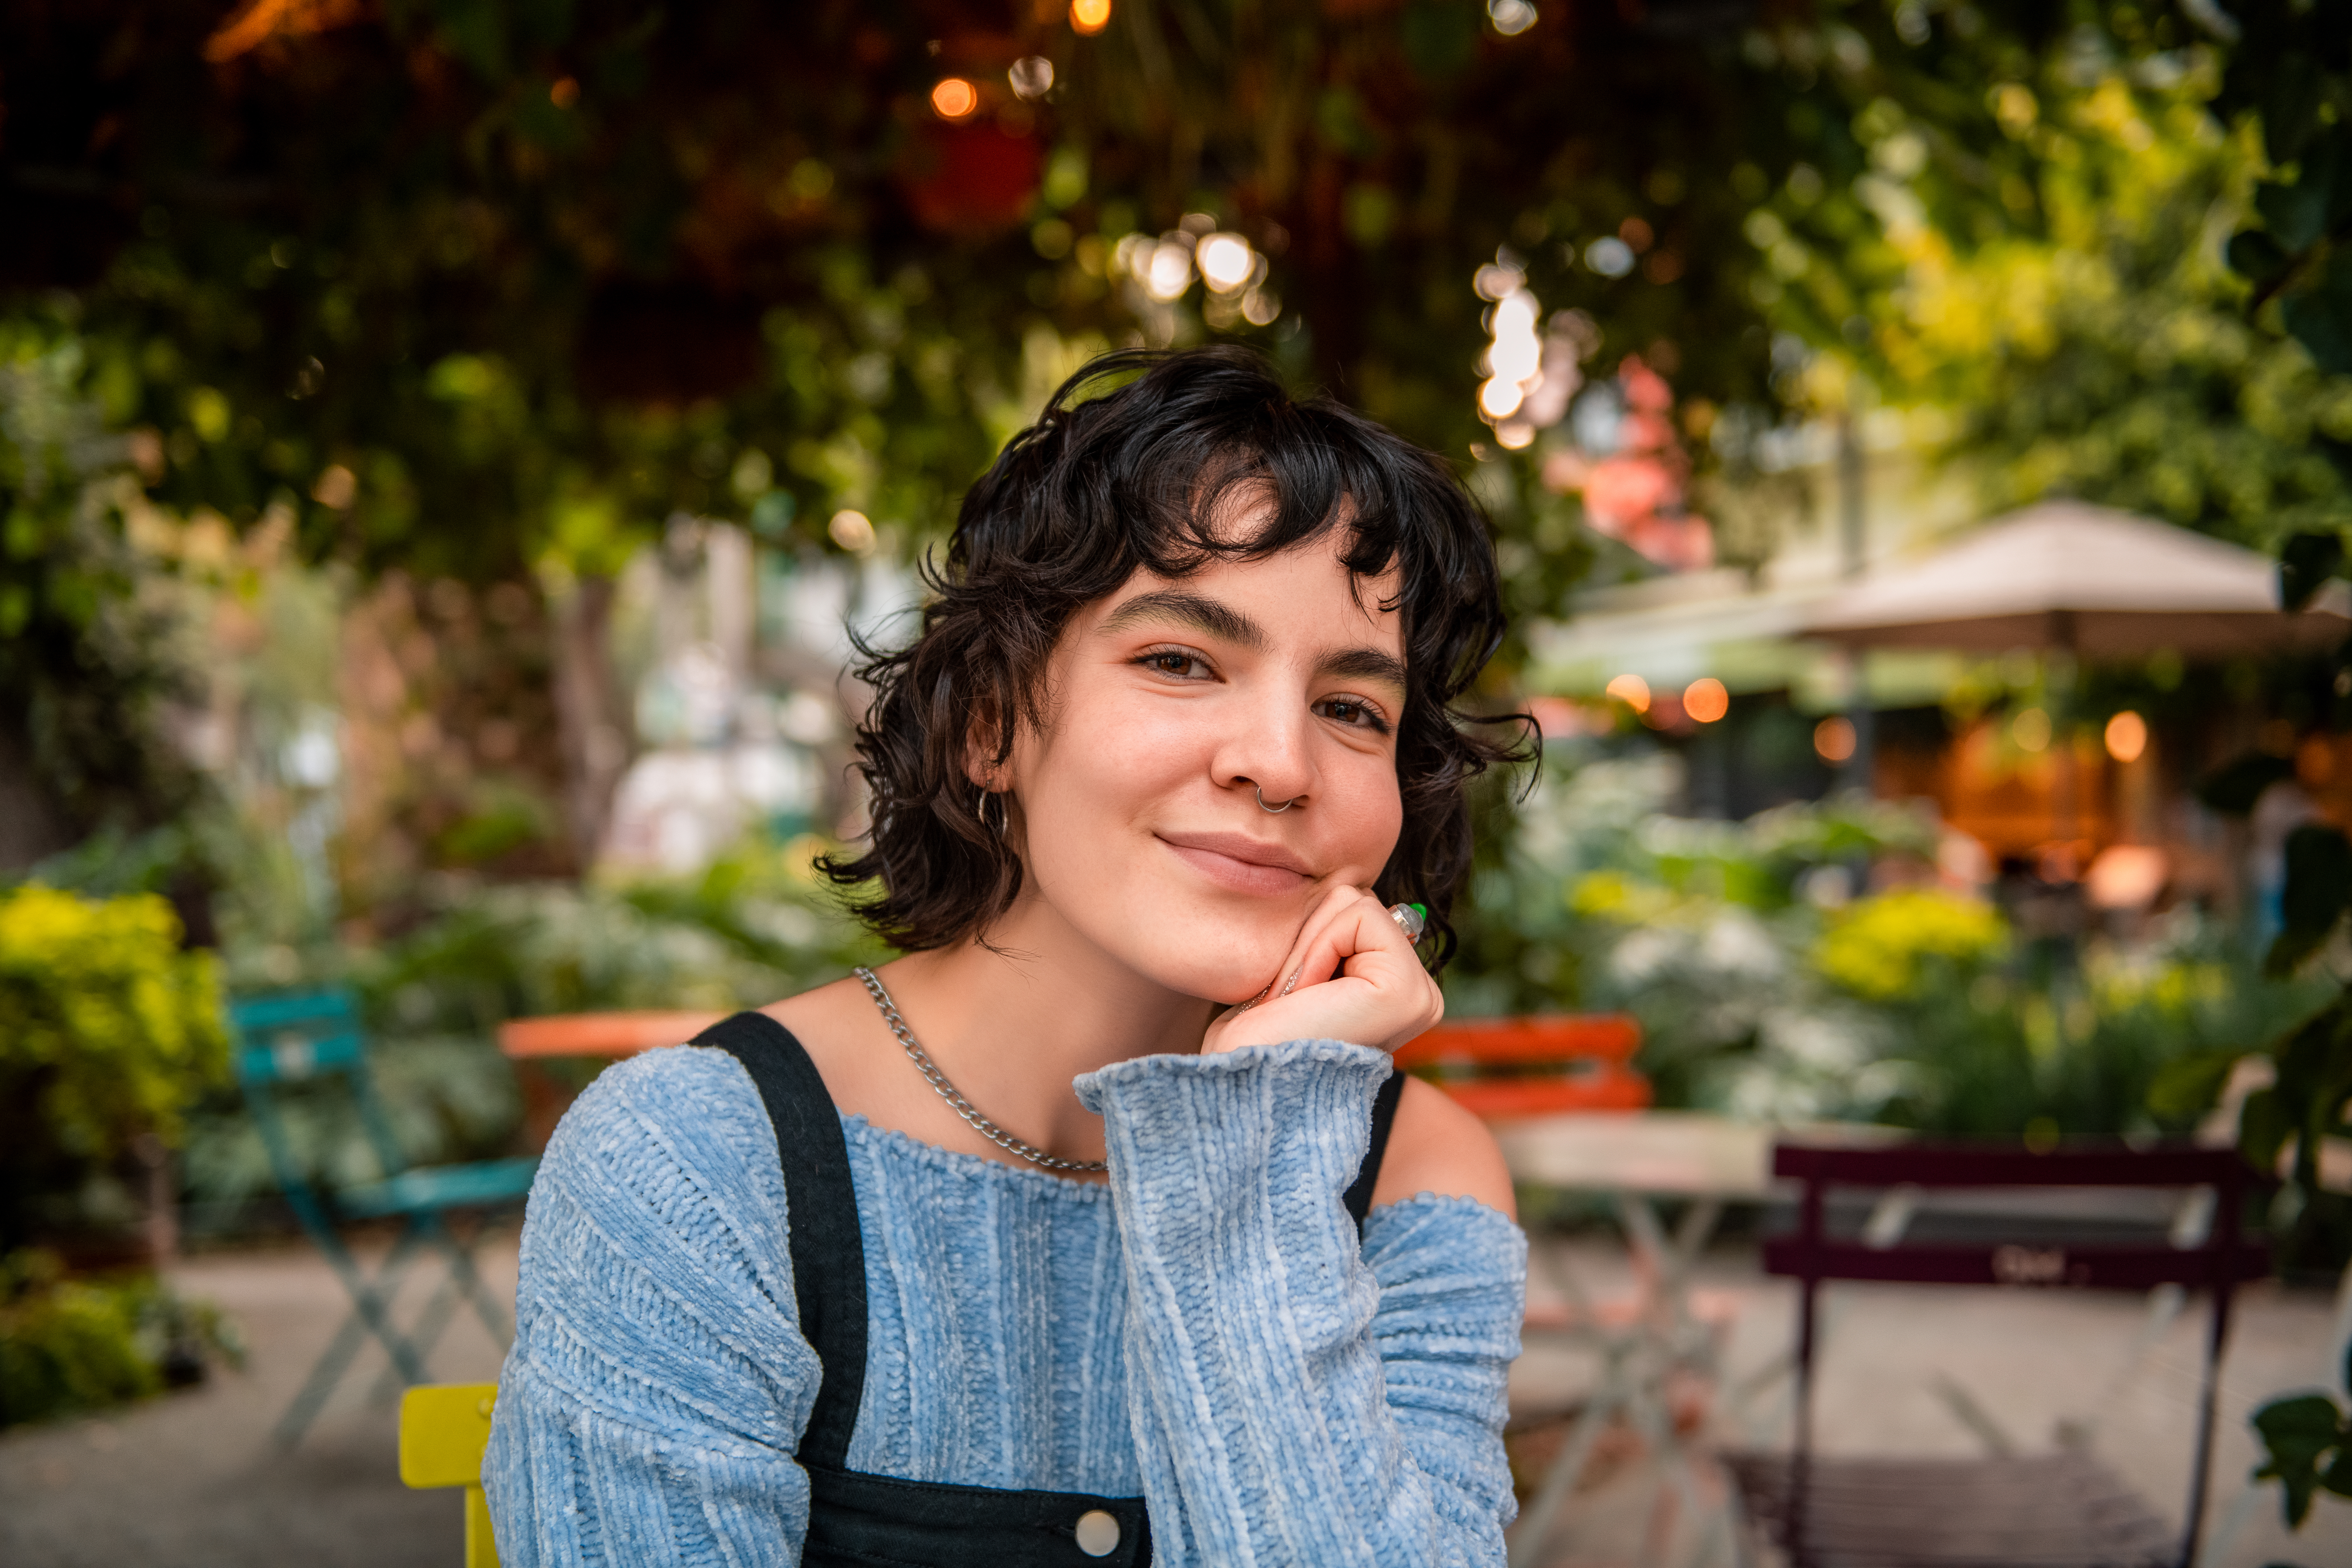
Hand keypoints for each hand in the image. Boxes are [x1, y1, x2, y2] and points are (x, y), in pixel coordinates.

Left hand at [1200, 886, 1442, 1055]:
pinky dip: (1316, 947)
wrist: (1241, 1084)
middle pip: (1354, 898)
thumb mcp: (1295, 972)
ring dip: (1306, 945)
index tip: (1289, 993)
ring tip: (1297, 1000)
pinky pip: (1356, 914)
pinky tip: (1307, 995)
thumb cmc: (1253, 1037)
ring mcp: (1420, 995)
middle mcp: (1420, 994)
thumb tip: (1344, 881)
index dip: (1305, 936)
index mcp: (1396, 991)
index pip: (1351, 909)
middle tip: (1290, 997)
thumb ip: (1326, 932)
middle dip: (1307, 936)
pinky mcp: (1407, 992)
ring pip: (1352, 899)